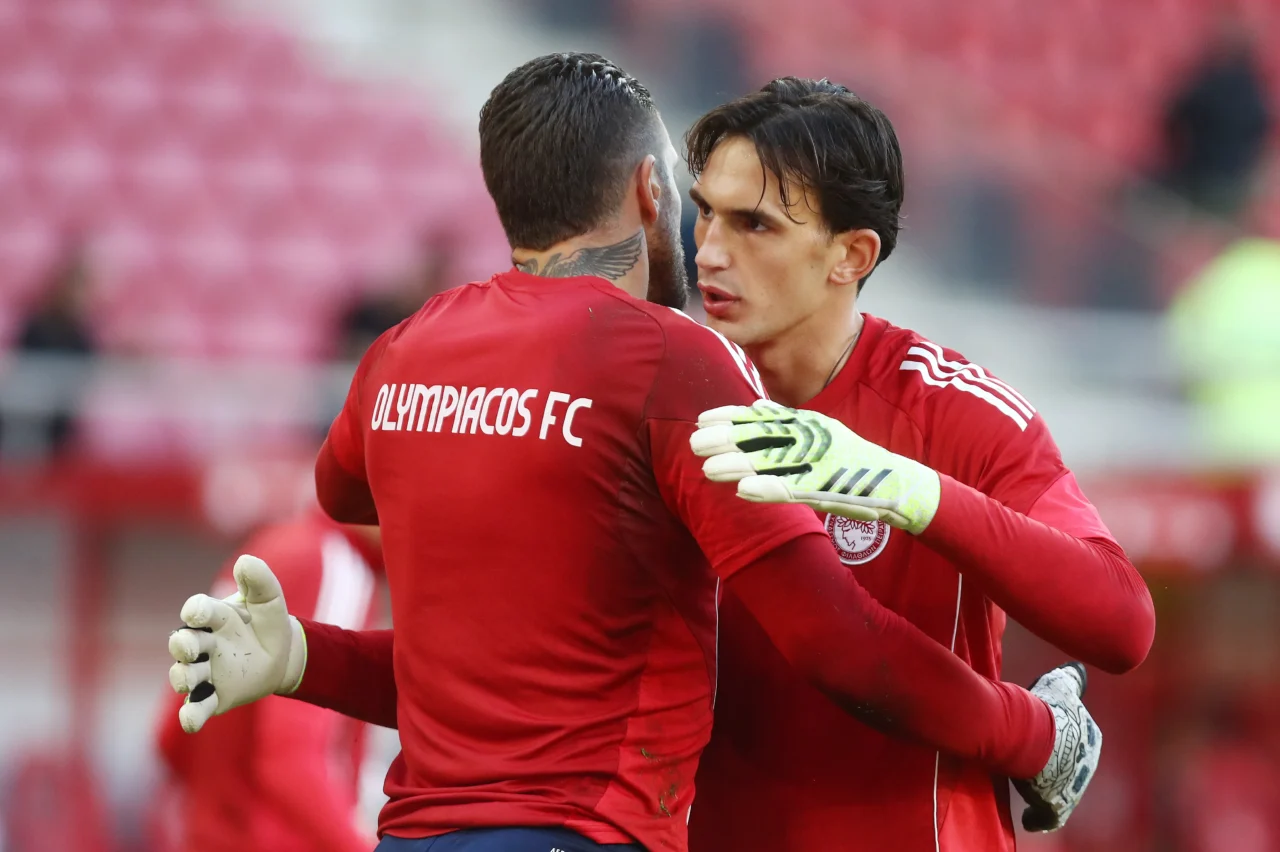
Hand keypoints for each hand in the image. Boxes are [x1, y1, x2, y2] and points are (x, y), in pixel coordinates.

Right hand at [167, 555, 306, 732]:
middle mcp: (203, 644)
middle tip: (189, 647)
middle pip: (182, 644)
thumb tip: (245, 561)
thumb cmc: (268, 622)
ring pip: (184, 676)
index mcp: (213, 617)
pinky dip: (191, 715)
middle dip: (182, 646)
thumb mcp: (270, 598)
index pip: (197, 611)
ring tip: (188, 679)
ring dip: (183, 677)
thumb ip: (259, 579)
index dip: (196, 612)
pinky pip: (197, 708)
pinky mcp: (213, 696)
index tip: (197, 614)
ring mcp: (205, 671)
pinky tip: (190, 721)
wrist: (281, 654)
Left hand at [690, 400, 941, 534]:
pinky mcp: (827, 489)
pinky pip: (792, 490)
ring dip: (738, 466)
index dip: (731, 418)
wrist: (898, 484)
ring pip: (771, 464)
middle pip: (762, 438)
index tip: (702, 419)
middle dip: (726, 439)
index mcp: (807, 424)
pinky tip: (743, 491)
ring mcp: (819, 463)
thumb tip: (756, 407)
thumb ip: (788, 421)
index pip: (763, 419)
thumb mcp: (820, 432)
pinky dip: (767, 489)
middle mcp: (812, 439)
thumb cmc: (854, 461)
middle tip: (693, 442)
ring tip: (707, 469)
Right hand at [1014, 662, 1101, 831]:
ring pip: (1059, 791)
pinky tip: (1029, 818)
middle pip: (1069, 768)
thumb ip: (1072, 678)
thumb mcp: (1060, 685)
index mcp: (1092, 738)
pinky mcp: (1057, 806)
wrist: (1033, 736)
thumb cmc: (1046, 708)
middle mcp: (1088, 766)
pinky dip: (1039, 818)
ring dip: (1046, 791)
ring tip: (1026, 786)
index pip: (1077, 741)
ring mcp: (1074, 788)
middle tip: (1031, 763)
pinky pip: (1048, 817)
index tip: (1042, 739)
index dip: (1059, 740)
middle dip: (1055, 768)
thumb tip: (1079, 668)